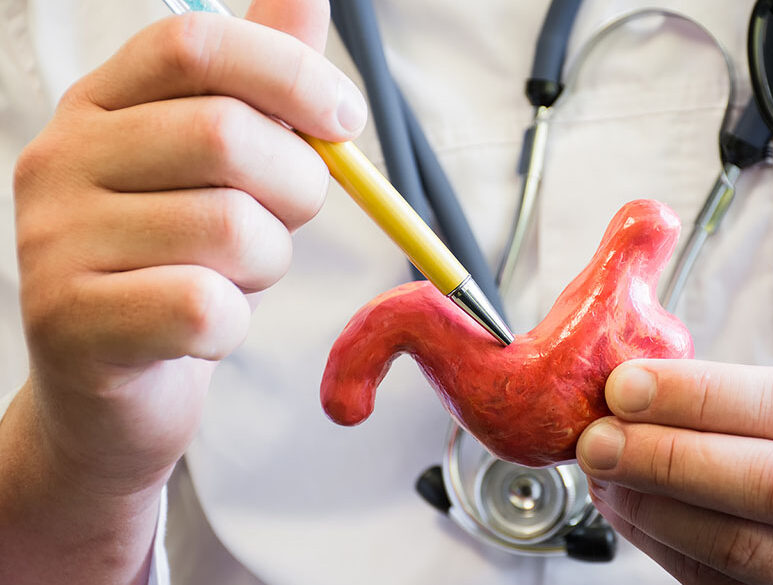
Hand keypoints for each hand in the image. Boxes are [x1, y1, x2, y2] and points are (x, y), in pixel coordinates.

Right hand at [1, 1, 364, 580]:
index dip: (287, 71)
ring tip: (237, 279)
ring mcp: (53, 241)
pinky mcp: (72, 323)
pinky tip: (206, 329)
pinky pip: (205, 307)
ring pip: (230, 229)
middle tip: (292, 218)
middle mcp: (60, 159)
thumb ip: (262, 86)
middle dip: (298, 185)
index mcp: (100, 107)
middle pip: (225, 136)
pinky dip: (236, 322)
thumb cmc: (181, 267)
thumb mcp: (225, 171)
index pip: (193, 44)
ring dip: (269, 263)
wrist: (113, 391)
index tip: (344, 117)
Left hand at [576, 359, 772, 583]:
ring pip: (744, 549)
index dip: (704, 395)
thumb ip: (759, 405)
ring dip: (654, 507)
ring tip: (606, 474)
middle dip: (669, 456)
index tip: (630, 385)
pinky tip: (630, 511)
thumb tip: (641, 391)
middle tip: (600, 438)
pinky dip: (664, 546)